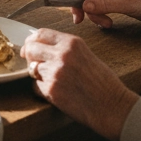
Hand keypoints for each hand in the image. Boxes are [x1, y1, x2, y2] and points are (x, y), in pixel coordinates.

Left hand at [21, 28, 138, 140]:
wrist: (112, 107)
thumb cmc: (104, 84)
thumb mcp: (87, 55)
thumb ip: (65, 49)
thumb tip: (42, 47)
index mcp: (72, 43)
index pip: (41, 33)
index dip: (32, 40)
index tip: (29, 45)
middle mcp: (61, 55)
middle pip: (31, 48)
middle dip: (28, 55)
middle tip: (31, 62)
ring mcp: (54, 72)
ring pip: (31, 68)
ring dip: (37, 74)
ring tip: (52, 80)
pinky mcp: (51, 90)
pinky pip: (35, 86)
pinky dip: (41, 89)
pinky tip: (55, 92)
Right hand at [60, 0, 140, 27]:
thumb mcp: (127, 5)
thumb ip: (102, 5)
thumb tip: (83, 6)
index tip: (61, 2)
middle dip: (81, 5)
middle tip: (79, 20)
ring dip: (93, 12)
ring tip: (105, 23)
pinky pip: (98, 3)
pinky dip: (99, 13)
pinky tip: (108, 21)